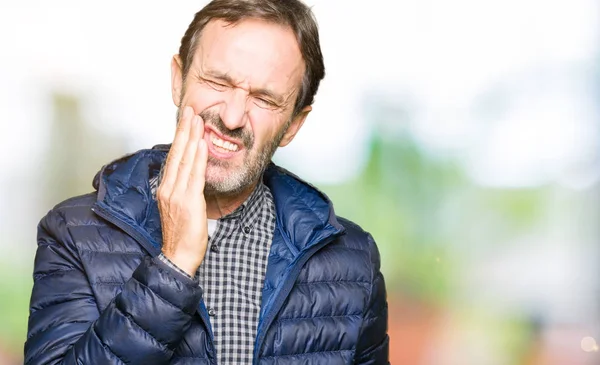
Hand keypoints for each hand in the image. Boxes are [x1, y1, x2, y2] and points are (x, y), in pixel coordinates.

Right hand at [157, 106, 208, 276]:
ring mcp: (177, 194)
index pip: (173, 157)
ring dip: (192, 137)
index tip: (185, 120)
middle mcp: (168, 188)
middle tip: (190, 110)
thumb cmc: (181, 235)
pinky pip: (194, 174)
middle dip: (184, 130)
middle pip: (176, 153)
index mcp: (165, 189)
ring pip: (185, 160)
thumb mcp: (179, 207)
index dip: (179, 137)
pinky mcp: (188, 201)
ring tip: (197, 119)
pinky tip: (202, 143)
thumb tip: (191, 174)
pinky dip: (198, 157)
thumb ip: (183, 189)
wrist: (178, 256)